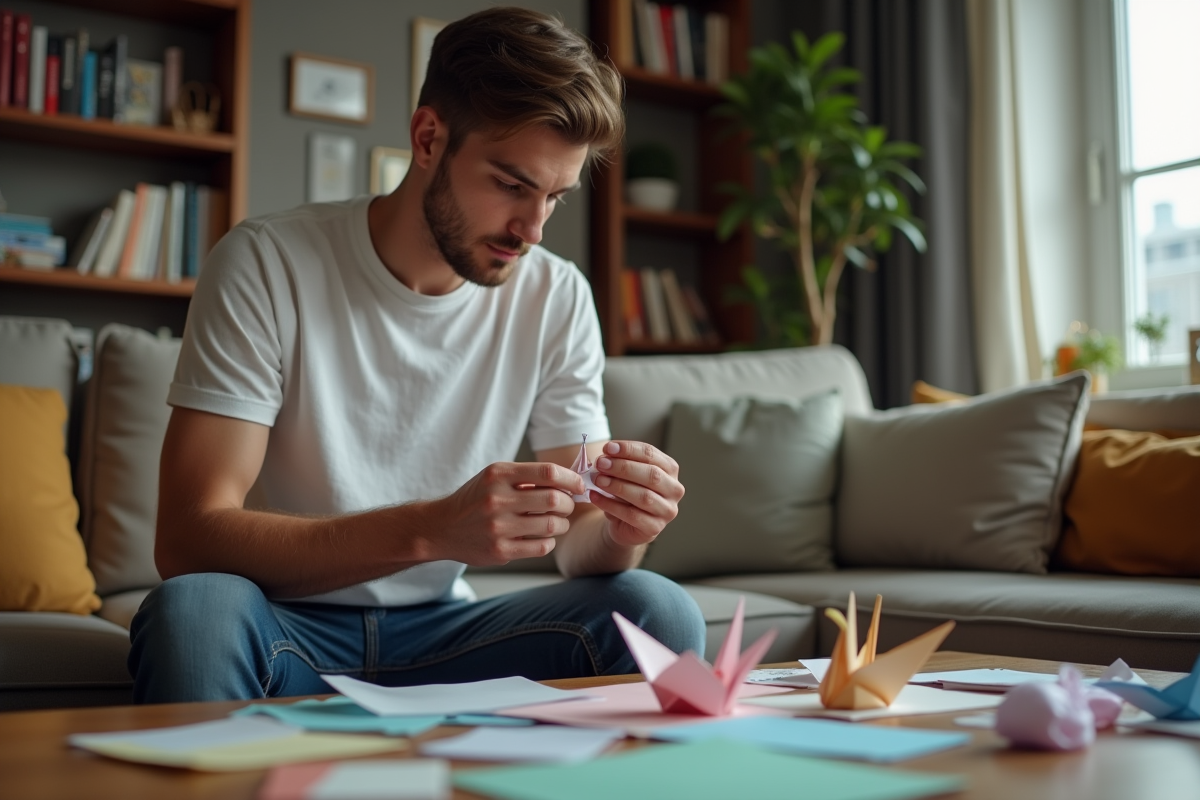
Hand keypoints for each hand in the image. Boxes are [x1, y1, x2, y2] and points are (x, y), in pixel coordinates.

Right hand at [430, 462, 583, 565]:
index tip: (578, 485)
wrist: (441, 527)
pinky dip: (549, 541)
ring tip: (556, 522)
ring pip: (551, 526)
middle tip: (567, 506)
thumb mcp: (494, 477)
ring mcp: (498, 527)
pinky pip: (541, 547)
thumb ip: (527, 477)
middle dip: (569, 503)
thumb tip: (570, 482)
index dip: (571, 479)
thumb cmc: (475, 499)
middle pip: (554, 500)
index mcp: (499, 475)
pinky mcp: (500, 551)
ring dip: (561, 524)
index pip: (548, 473)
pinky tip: (542, 537)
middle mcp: (498, 500)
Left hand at [589, 441, 683, 547]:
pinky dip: (610, 505)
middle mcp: (674, 489)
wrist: (624, 523)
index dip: (628, 449)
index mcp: (670, 469)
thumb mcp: (624, 475)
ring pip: (644, 496)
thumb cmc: (626, 493)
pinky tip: (595, 497)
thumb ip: (618, 464)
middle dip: (623, 467)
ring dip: (617, 486)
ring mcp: (667, 510)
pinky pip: (632, 515)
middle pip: (652, 474)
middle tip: (601, 464)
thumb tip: (604, 458)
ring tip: (598, 480)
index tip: (607, 448)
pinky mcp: (655, 528)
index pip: (651, 454)